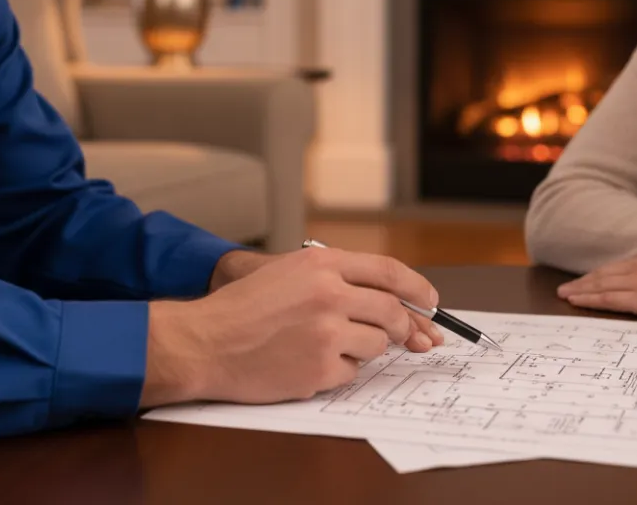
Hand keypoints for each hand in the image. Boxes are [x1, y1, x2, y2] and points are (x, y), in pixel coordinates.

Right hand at [141, 247, 444, 407]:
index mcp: (322, 263)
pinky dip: (336, 370)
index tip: (431, 302)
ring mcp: (326, 332)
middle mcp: (330, 293)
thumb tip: (390, 298)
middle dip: (405, 328)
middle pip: (392, 312)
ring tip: (322, 344)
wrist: (205, 341)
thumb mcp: (289, 272)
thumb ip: (337, 277)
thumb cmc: (243, 307)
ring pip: (375, 345)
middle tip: (408, 337)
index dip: (417, 288)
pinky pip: (350, 372)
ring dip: (361, 348)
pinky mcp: (320, 367)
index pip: (389, 271)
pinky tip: (306, 362)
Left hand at [556, 251, 636, 321]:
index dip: (599, 275)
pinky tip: (577, 301)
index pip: (618, 268)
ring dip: (581, 290)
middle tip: (565, 289)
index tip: (585, 280)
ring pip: (601, 285)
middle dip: (583, 282)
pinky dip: (590, 299)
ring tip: (565, 295)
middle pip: (604, 274)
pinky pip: (609, 299)